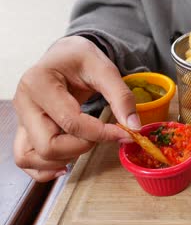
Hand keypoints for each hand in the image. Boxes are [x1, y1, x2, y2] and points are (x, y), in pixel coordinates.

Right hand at [13, 36, 139, 181]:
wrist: (64, 56)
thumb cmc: (81, 59)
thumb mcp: (104, 68)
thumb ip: (121, 96)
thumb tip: (134, 127)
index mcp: (39, 83)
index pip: (70, 121)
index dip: (101, 133)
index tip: (125, 133)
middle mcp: (24, 103)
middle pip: (48, 145)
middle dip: (82, 147)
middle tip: (102, 134)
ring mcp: (21, 118)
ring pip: (32, 157)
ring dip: (64, 159)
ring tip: (86, 143)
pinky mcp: (24, 130)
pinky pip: (26, 159)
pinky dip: (45, 168)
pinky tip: (67, 162)